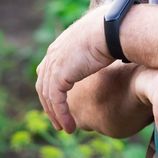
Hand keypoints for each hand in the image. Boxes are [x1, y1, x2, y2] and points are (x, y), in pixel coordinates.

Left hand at [36, 5, 118, 132]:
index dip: (52, 88)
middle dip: (50, 105)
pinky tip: (69, 127)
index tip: (59, 102)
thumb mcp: (101, 42)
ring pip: (48, 97)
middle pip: (43, 86)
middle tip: (59, 121)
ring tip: (65, 129)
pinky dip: (61, 115)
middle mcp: (53, 55)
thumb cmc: (113, 33)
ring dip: (56, 115)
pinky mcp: (59, 75)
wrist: (110, 29)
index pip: (48, 70)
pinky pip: (56, 101)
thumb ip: (97, 51)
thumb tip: (110, 53)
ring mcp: (54, 64)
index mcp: (60, 46)